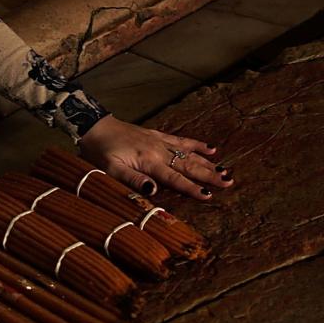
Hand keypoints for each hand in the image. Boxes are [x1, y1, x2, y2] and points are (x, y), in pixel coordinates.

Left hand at [77, 114, 233, 201]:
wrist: (94, 126)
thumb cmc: (99, 151)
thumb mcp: (110, 169)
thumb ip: (132, 180)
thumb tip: (153, 191)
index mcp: (149, 161)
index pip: (175, 178)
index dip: (192, 188)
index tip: (209, 196)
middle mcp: (159, 150)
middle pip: (188, 165)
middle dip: (209, 175)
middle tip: (229, 182)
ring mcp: (160, 141)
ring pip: (189, 153)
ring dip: (208, 162)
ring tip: (225, 169)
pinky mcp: (157, 135)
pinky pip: (181, 140)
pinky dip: (196, 144)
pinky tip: (210, 148)